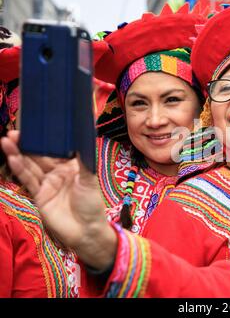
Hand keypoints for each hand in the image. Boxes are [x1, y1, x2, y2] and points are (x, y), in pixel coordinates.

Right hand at [1, 130, 116, 269]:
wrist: (86, 231)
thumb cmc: (92, 204)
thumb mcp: (90, 179)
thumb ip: (83, 160)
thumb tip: (82, 139)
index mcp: (72, 166)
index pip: (57, 149)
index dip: (47, 139)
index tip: (38, 126)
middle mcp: (58, 173)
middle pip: (40, 156)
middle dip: (28, 144)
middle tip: (15, 131)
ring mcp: (47, 184)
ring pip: (31, 166)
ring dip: (19, 154)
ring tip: (7, 140)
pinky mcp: (39, 195)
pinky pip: (28, 180)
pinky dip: (20, 169)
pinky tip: (11, 157)